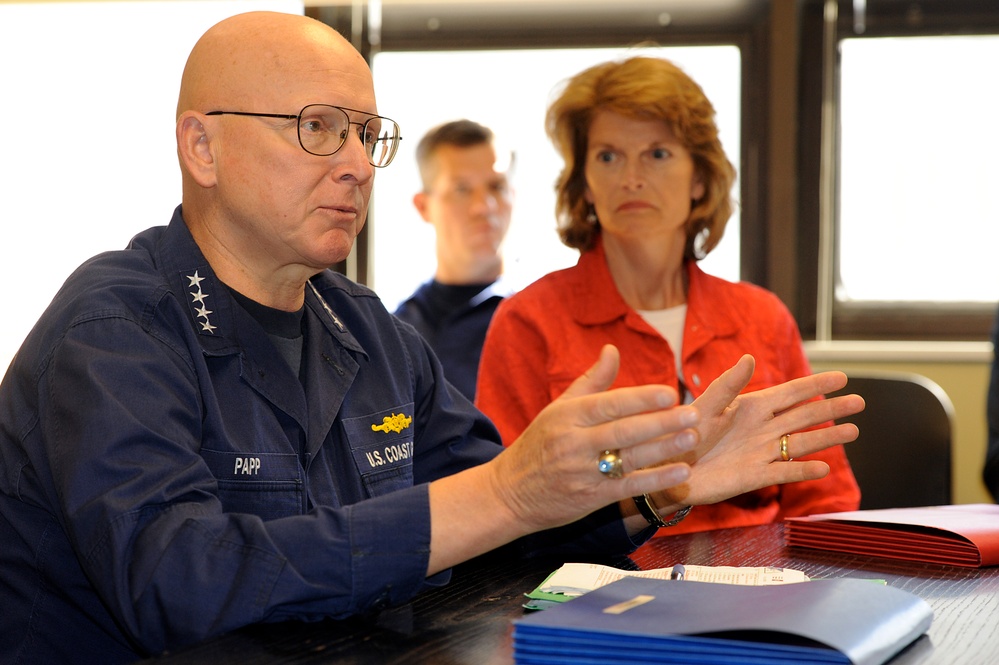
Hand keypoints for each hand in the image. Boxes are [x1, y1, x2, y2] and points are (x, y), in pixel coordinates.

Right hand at [489, 345, 702, 532]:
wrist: (508, 492)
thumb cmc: (539, 444)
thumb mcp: (558, 409)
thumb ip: (590, 381)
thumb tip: (612, 350)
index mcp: (567, 416)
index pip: (609, 404)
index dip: (640, 399)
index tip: (670, 392)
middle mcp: (574, 442)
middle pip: (623, 430)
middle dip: (661, 422)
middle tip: (693, 414)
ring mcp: (582, 472)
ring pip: (629, 458)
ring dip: (664, 449)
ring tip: (693, 438)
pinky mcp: (590, 498)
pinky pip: (627, 487)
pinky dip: (655, 480)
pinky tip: (680, 472)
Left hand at [655, 354, 863, 507]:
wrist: (667, 470)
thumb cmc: (680, 435)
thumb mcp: (703, 407)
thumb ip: (727, 386)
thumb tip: (749, 358)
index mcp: (749, 406)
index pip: (790, 393)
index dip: (815, 384)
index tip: (842, 376)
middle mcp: (761, 428)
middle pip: (804, 416)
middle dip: (832, 408)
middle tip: (860, 402)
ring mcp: (761, 452)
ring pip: (802, 442)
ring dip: (827, 437)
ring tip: (854, 431)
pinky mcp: (756, 476)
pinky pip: (786, 472)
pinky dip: (805, 470)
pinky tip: (825, 468)